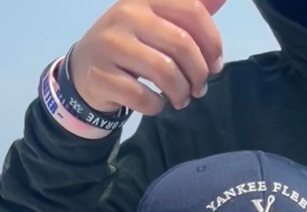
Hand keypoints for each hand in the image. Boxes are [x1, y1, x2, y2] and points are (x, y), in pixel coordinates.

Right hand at [71, 0, 225, 115]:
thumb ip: (184, 18)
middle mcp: (127, 15)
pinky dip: (157, 106)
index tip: (215, 65)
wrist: (84, 69)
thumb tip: (222, 0)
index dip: (212, 42)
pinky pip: (143, 97)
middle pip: (182, 44)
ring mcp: (111, 45)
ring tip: (181, 99)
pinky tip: (156, 103)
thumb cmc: (130, 46)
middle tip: (198, 89)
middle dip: (198, 73)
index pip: (192, 11)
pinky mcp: (101, 75)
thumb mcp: (153, 23)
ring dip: (181, 93)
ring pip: (165, 72)